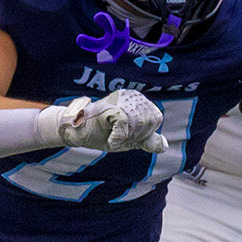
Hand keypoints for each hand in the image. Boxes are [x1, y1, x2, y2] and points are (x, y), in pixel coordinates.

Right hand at [45, 91, 167, 153]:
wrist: (77, 133)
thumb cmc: (103, 133)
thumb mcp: (129, 139)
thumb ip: (147, 141)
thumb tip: (164, 145)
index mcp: (138, 100)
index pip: (156, 118)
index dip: (145, 133)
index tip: (128, 136)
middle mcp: (131, 96)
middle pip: (149, 122)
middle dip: (135, 136)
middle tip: (118, 137)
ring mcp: (120, 99)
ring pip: (139, 123)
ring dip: (126, 138)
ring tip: (113, 137)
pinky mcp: (111, 105)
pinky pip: (125, 124)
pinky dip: (117, 138)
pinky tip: (110, 139)